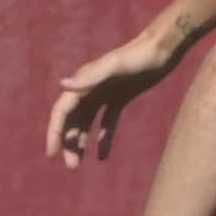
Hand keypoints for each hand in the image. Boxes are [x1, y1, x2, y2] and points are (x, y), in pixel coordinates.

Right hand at [46, 22, 189, 164]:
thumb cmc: (140, 56)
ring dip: (81, 143)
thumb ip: (91, 76)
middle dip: (68, 143)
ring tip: (78, 165)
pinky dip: (104, 138)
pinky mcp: (120, 98)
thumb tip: (62, 85)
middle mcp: (90, 88)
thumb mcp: (116, 66)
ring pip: (86, 123)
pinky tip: (102, 157)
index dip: (55, 132)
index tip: (51, 153)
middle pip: (72, 120)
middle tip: (71, 166)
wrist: (163, 48)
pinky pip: (107, 122)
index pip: (62, 111)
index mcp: (84, 82)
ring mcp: (105, 93)